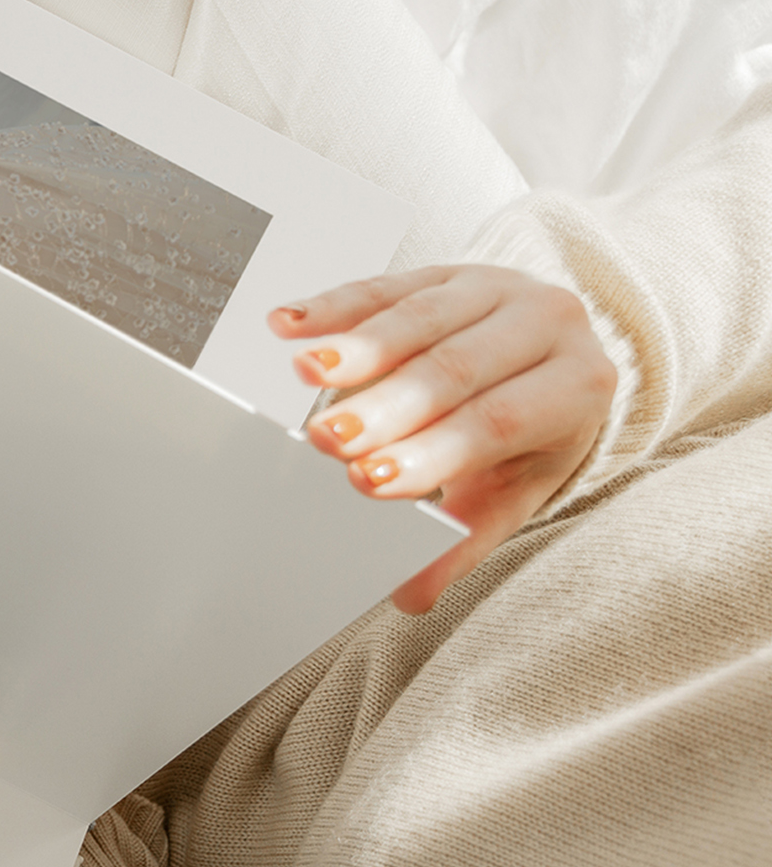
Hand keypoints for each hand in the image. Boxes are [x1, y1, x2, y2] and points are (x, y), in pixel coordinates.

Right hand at [272, 265, 615, 613]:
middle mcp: (547, 325)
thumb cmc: (532, 433)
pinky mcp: (445, 271)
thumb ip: (461, 540)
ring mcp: (496, 288)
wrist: (558, 356)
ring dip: (356, 348)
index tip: (370, 479)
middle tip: (329, 439)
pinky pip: (386, 285)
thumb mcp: (512, 491)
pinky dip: (333, 306)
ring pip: (422, 316)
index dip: (431, 451)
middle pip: (456, 367)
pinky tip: (290, 325)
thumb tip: (409, 595)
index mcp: (575, 388)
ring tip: (306, 374)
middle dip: (385, 405)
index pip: (497, 422)